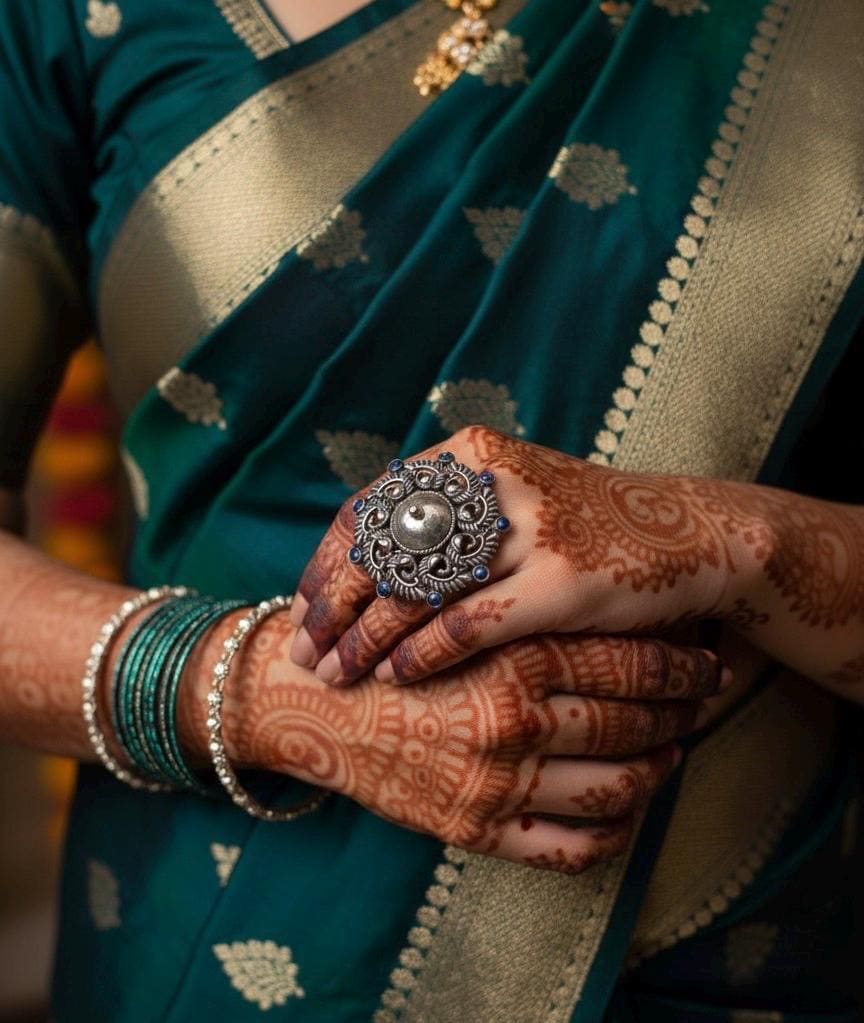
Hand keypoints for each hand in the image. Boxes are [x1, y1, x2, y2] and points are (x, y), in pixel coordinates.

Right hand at [218, 623, 724, 872]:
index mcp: (513, 657)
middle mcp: (513, 720)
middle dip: (683, 712)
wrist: (311, 701)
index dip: (679, 663)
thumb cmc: (384, 640)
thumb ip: (518, 596)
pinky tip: (626, 817)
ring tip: (673, 754)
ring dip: (657, 771)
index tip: (705, 659)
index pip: (627, 663)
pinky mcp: (475, 828)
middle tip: (705, 702)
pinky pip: (568, 848)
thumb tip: (593, 589)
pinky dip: (612, 835)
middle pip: (633, 723)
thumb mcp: (452, 600)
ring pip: (615, 787)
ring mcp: (496, 780)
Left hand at [288, 426, 755, 685]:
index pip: (371, 508)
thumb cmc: (584, 527)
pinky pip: (469, 623)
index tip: (303, 608)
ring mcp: (531, 528)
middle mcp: (495, 480)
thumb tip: (357, 566)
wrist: (687, 538)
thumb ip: (443, 519)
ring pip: (417, 588)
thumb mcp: (509, 499)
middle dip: (332, 606)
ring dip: (365, 638)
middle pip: (383, 548)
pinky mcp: (563, 580)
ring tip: (335, 674)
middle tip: (304, 651)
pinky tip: (395, 677)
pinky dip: (423, 653)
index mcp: (472, 456)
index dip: (327, 562)